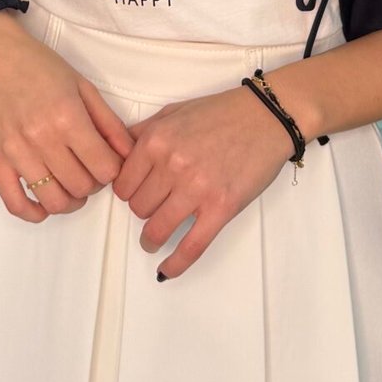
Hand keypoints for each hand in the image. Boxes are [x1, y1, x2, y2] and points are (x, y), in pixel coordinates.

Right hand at [0, 14, 134, 223]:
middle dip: (94, 184)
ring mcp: (16, 152)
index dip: (114, 171)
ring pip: (53, 201)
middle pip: (82, 187)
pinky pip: (15, 203)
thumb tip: (129, 154)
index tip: (108, 163)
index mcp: (68, 117)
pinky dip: (34, 213)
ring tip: (71, 186)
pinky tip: (44, 205)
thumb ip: (109, 123)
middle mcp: (42, 138)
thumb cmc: (39, 66)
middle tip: (90, 170)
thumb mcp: (83, 86)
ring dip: (70, 200)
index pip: (105, 168)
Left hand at [113, 84, 295, 279]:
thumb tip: (115, 154)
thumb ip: (142, 133)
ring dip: (151, 239)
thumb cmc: (221, 113)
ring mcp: (197, 188)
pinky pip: (191, 246)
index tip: (136, 195)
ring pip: (156, 230)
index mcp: (157, 141)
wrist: (266, 117)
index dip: (127, 192)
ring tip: (152, 240)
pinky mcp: (221, 208)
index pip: (123, 184)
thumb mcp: (173, 112)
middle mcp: (172, 165)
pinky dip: (175, 264)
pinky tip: (166, 270)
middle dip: (142, 211)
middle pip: (138, 208)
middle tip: (153, 208)